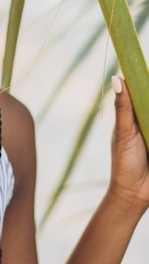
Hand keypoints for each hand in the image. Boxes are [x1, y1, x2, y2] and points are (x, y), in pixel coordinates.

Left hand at [109, 77, 148, 213]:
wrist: (134, 194)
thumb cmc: (124, 163)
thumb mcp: (125, 133)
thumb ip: (124, 107)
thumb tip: (117, 78)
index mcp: (137, 115)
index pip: (144, 90)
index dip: (146, 79)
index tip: (147, 69)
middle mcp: (148, 121)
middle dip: (148, 96)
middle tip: (143, 126)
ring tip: (144, 137)